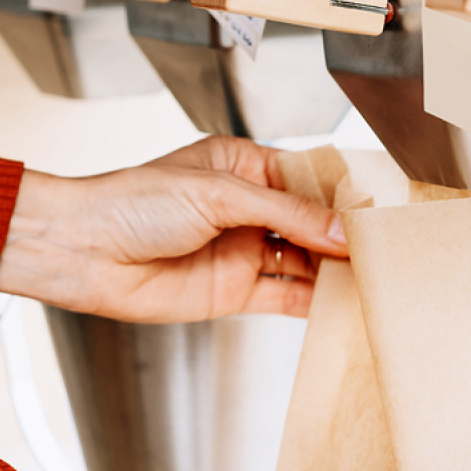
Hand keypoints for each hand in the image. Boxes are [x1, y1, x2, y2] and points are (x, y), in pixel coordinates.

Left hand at [0, 136, 346, 321]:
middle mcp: (245, 209)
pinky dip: (314, 302)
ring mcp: (241, 250)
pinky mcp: (233, 291)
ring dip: (335, 271)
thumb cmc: (132, 203)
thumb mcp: (218, 194)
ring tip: (374, 278)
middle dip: (344, 236)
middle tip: (386, 249)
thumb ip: (285, 214)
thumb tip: (339, 230)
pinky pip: (285, 296)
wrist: (84, 251)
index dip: (342, 196)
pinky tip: (341, 303)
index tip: (377, 210)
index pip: (307, 180)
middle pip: (310, 223)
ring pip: (303, 261)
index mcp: (241, 167)